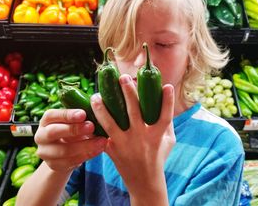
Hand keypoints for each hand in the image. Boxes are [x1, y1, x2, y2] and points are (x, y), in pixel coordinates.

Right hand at [34, 109, 106, 172]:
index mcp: (46, 121)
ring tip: (101, 141)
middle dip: (74, 129)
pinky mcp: (53, 165)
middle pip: (54, 132)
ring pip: (63, 150)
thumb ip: (81, 116)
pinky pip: (70, 162)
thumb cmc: (73, 129)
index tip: (83, 114)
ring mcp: (45, 152)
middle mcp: (41, 136)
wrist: (65, 152)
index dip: (67, 114)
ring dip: (85, 145)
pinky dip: (86, 155)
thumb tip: (98, 105)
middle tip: (92, 126)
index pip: (52, 115)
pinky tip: (98, 150)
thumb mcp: (74, 121)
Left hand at [91, 74, 174, 202]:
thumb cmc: (158, 156)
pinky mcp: (112, 149)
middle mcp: (141, 138)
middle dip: (129, 93)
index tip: (167, 86)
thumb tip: (165, 100)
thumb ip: (167, 122)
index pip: (165, 116)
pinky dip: (95, 122)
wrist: (143, 181)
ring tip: (97, 95)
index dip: (168, 101)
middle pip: (135, 112)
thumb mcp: (168, 141)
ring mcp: (125, 144)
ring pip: (111, 122)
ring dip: (103, 107)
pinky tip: (89, 112)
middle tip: (123, 77)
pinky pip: (102, 133)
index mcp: (157, 136)